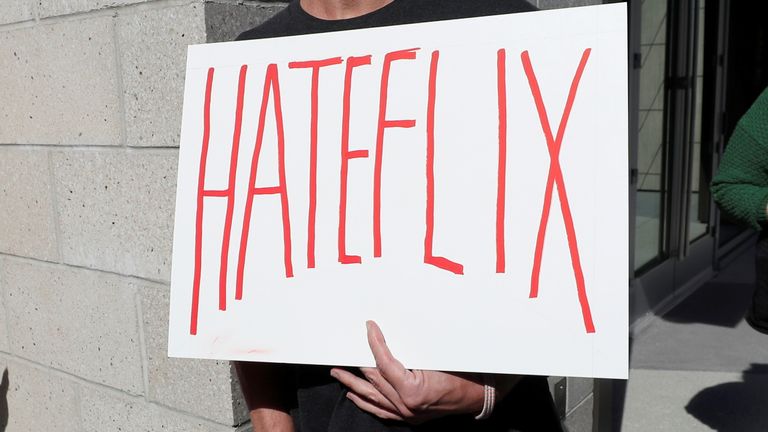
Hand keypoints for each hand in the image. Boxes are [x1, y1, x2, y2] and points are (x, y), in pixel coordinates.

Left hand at [330, 321, 485, 423]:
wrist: (477, 394)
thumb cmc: (462, 373)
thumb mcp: (436, 357)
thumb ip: (410, 351)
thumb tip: (387, 336)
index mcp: (412, 390)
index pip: (384, 362)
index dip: (375, 342)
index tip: (369, 327)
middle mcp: (406, 405)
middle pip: (373, 380)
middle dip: (356, 363)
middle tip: (342, 349)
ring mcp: (406, 414)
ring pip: (372, 397)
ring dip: (353, 383)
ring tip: (337, 373)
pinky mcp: (408, 417)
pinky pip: (380, 411)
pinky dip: (366, 402)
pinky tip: (353, 395)